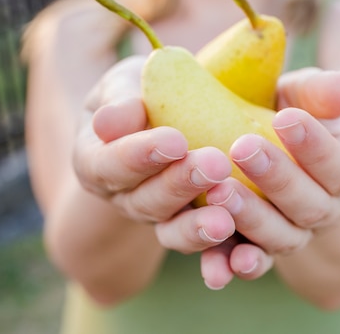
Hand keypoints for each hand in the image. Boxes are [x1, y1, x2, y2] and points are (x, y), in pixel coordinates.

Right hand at [72, 55, 237, 254]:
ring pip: (173, 230)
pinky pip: (204, 247)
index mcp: (97, 161)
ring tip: (225, 220)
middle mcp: (125, 196)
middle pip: (146, 200)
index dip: (138, 156)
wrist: (168, 113)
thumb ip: (120, 99)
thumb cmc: (141, 93)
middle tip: (215, 164)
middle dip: (179, 185)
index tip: (174, 141)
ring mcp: (159, 216)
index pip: (109, 164)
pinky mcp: (192, 227)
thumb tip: (108, 123)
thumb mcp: (126, 85)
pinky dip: (220, 254)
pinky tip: (242, 252)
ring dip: (198, 226)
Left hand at [201, 68, 339, 288]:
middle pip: (310, 207)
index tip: (286, 117)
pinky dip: (233, 267)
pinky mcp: (259, 248)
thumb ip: (321, 92)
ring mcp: (295, 234)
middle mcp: (327, 210)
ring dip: (252, 219)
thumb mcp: (304, 96)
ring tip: (220, 192)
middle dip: (277, 179)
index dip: (316, 146)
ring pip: (281, 238)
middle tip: (242, 148)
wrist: (265, 142)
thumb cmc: (289, 111)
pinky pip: (251, 262)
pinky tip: (217, 268)